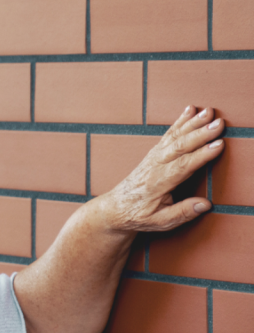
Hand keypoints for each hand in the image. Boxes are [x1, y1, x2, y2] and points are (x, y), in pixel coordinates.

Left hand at [101, 105, 224, 231]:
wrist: (114, 208)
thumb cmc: (137, 216)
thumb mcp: (159, 222)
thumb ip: (181, 213)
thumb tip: (206, 204)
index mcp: (157, 184)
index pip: (182, 167)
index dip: (201, 155)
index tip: (218, 146)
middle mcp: (154, 167)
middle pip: (179, 147)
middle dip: (200, 134)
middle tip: (219, 124)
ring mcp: (153, 158)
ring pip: (174, 137)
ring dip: (192, 123)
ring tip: (209, 112)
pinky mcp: (153, 154)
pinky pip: (168, 135)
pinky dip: (180, 122)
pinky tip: (191, 110)